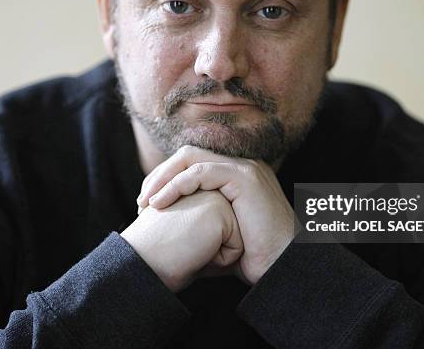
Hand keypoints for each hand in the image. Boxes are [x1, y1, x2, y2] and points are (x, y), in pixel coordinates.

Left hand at [137, 145, 295, 284]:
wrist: (282, 269)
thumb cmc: (253, 258)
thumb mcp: (218, 234)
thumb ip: (197, 221)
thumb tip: (166, 228)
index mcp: (236, 174)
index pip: (191, 162)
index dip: (165, 178)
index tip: (146, 203)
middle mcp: (241, 165)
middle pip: (188, 155)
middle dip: (159, 175)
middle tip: (141, 201)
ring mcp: (245, 168)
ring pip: (190, 158)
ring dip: (162, 178)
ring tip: (145, 202)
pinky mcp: (245, 178)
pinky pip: (200, 173)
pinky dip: (175, 185)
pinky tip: (160, 203)